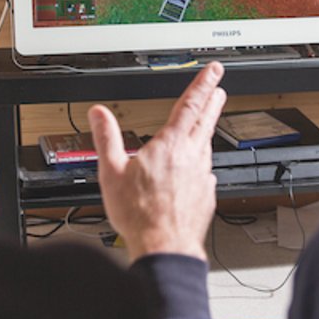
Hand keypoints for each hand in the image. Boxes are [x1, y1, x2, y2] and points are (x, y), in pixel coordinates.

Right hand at [90, 62, 226, 261]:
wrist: (164, 247)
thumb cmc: (139, 214)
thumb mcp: (111, 171)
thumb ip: (106, 138)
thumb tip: (98, 113)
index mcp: (170, 146)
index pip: (190, 105)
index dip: (202, 84)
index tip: (213, 72)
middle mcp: (192, 157)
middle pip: (206, 121)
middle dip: (213, 102)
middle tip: (219, 90)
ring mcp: (202, 177)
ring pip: (206, 147)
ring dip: (207, 132)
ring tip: (205, 126)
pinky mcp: (207, 196)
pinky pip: (206, 173)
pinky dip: (202, 165)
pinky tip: (199, 170)